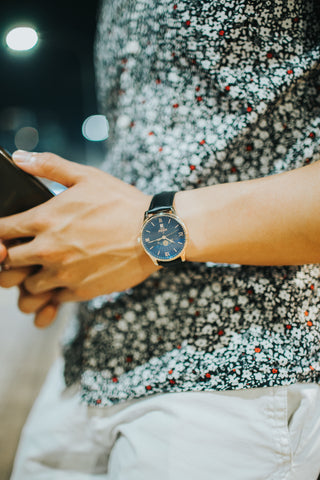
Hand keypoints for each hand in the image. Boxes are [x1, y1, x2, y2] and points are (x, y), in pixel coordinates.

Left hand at [0, 151, 157, 316]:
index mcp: (44, 220)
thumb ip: (48, 165)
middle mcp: (48, 250)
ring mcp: (63, 274)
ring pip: (27, 287)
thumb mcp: (86, 176)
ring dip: (30, 278)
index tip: (6, 234)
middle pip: (7, 264)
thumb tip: (19, 156)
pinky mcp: (80, 292)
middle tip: (23, 253)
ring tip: (44, 268)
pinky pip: (52, 300)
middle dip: (10, 259)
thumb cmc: (122, 203)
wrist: (154, 233)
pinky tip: (64, 279)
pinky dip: (53, 293)